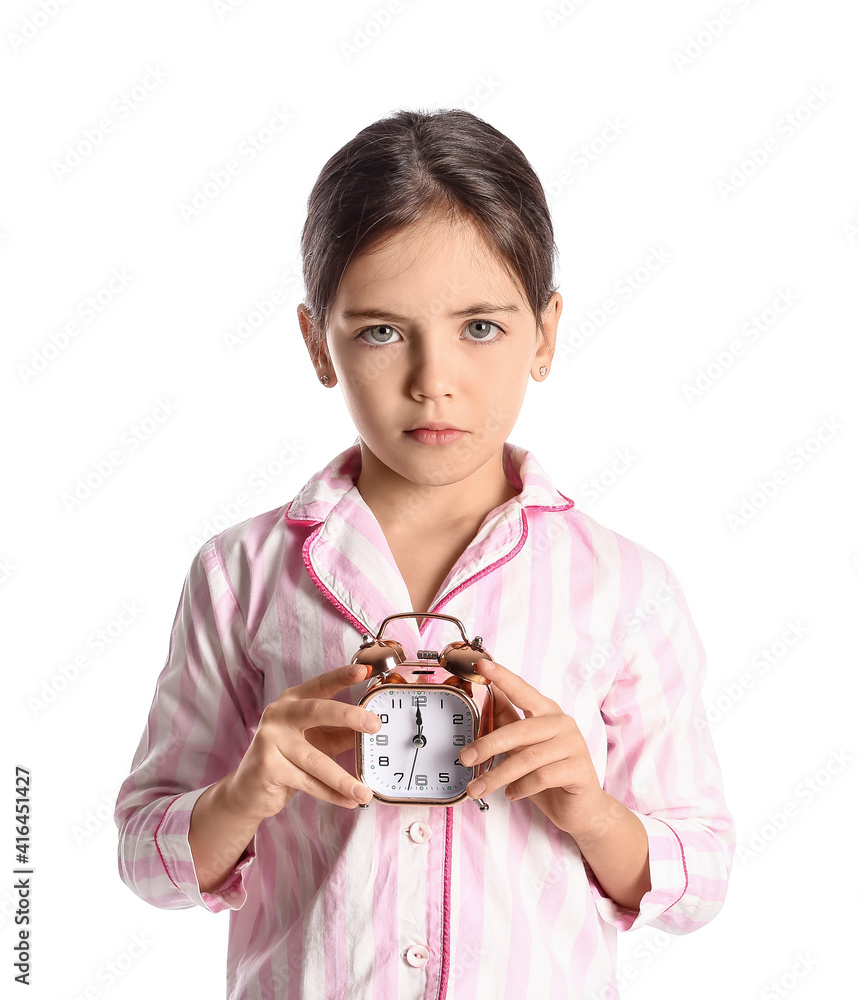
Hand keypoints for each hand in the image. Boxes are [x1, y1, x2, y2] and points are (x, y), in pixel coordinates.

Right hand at [227, 663, 380, 819]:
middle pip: (317, 710)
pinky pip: (307, 782)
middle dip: (349, 716)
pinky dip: (331, 794)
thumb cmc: (289, 758)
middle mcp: (279, 714)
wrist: (249, 789)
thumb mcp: (319, 740)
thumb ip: (343, 732)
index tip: (364, 670)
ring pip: (315, 759)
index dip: (342, 676)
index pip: (321, 685)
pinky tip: (349, 801)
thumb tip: (377, 728)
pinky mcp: (267, 766)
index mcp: (293, 701)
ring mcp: (270, 739)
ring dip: (343, 778)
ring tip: (364, 791)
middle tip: (375, 724)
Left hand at [458, 659, 606, 836]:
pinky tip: (511, 794)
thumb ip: (508, 723)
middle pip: (519, 730)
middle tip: (465, 758)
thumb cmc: (549, 774)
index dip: (502, 676)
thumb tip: (487, 698)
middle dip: (488, 745)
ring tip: (478, 788)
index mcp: (547, 712)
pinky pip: (541, 777)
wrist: (581, 808)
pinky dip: (521, 788)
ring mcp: (574, 745)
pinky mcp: (580, 769)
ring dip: (498, 775)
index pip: (522, 690)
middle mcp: (562, 723)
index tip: (481, 664)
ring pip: (527, 758)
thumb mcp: (523, 747)